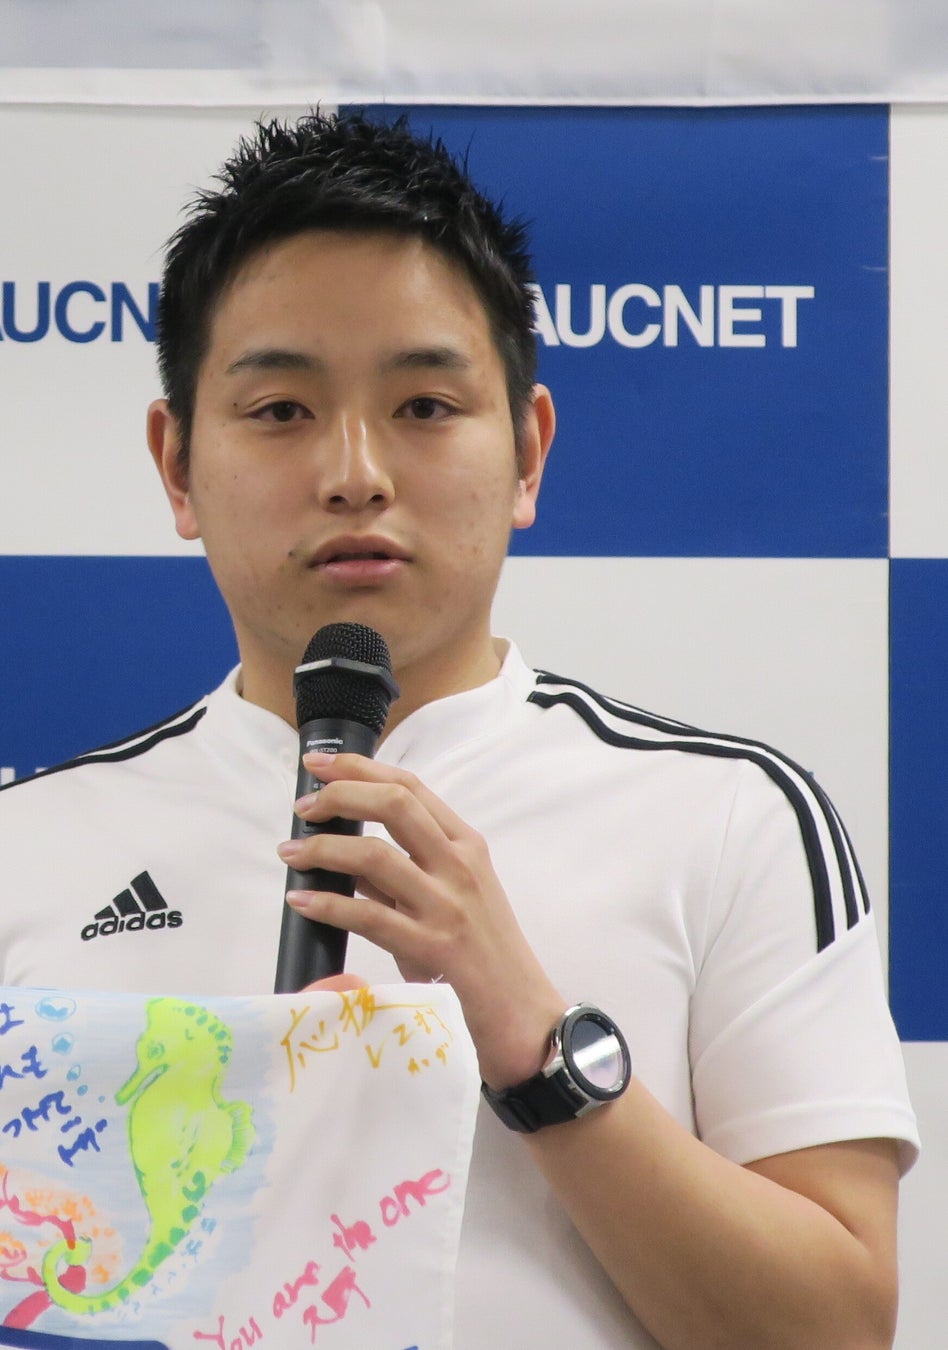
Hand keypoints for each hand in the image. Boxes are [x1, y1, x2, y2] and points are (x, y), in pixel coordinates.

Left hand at [278, 751, 565, 1086]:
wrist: (523, 1015)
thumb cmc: (483, 955)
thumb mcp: (451, 897)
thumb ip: (403, 872)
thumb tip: (343, 854)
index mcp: (466, 845)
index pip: (411, 787)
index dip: (360, 768)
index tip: (320, 764)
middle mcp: (460, 865)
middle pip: (394, 805)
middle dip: (340, 795)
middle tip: (304, 808)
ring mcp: (448, 905)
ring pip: (374, 855)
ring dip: (322, 849)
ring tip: (291, 854)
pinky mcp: (433, 947)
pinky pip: (368, 915)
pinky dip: (326, 904)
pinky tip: (301, 901)